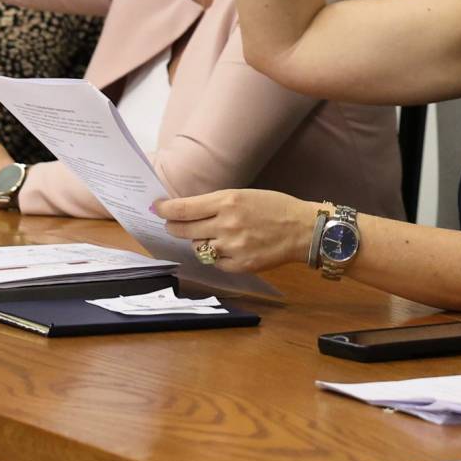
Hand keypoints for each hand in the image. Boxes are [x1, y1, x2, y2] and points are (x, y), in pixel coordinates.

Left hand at [155, 187, 316, 273]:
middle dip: (174, 226)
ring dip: (198, 242)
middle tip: (172, 224)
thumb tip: (188, 210)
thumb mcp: (245, 195)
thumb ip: (216, 203)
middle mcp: (226, 224)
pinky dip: (216, 256)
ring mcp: (232, 247)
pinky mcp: (240, 265)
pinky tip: (227, 249)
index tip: (157, 208)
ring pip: (198, 248)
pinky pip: (215, 262)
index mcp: (228, 201)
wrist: (303, 229)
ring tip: (210, 236)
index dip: (165, 209)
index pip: (183, 208)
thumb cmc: (276, 208)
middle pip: (183, 229)